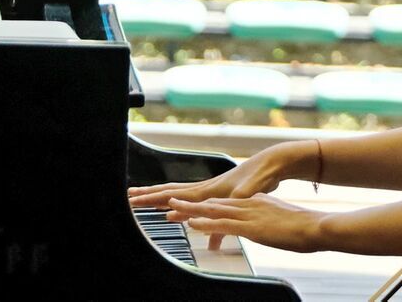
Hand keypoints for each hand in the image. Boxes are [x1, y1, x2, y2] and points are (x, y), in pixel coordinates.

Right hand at [129, 145, 286, 210]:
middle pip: (170, 191)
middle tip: (128, 198)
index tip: (133, 200)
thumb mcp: (245, 195)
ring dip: (161, 198)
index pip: (171, 194)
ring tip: (146, 202)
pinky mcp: (219, 194)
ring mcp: (211, 190)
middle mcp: (205, 189)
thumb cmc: (260, 175)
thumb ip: (229, 213)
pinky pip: (192, 200)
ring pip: (179, 194)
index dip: (152, 198)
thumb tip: (212, 236)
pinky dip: (180, 205)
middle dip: (149, 195)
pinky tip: (177, 212)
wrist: (273, 164)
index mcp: (206, 190)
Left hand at [161, 193, 324, 253]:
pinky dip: (206, 224)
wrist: (316, 226)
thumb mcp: (281, 218)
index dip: (206, 204)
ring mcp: (249, 215)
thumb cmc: (304, 226)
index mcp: (256, 203)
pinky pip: (224, 225)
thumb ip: (268, 218)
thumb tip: (264, 224)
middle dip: (191, 205)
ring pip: (214, 211)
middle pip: (214, 204)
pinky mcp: (251, 227)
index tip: (190, 206)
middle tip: (171, 204)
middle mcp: (249, 205)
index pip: (226, 203)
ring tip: (171, 209)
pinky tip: (193, 224)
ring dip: (191, 211)